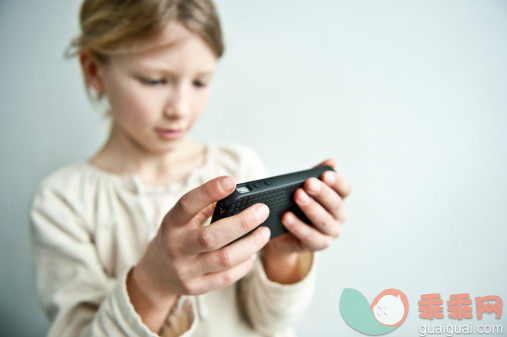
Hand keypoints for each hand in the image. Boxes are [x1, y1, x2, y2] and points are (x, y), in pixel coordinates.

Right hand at [127, 176, 270, 330]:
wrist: (156, 273)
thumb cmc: (177, 237)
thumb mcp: (181, 219)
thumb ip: (204, 207)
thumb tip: (237, 194)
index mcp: (171, 224)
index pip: (187, 205)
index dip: (208, 191)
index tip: (231, 181)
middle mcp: (176, 247)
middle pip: (212, 236)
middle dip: (242, 222)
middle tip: (262, 210)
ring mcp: (185, 270)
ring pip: (224, 259)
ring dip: (250, 244)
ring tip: (264, 233)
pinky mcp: (195, 288)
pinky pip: (226, 278)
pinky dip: (244, 265)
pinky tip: (252, 253)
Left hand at [265, 158, 350, 256]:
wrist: (282, 233)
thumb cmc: (295, 206)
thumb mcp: (303, 188)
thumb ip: (315, 174)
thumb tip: (332, 161)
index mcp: (337, 199)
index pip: (345, 189)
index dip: (337, 182)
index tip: (325, 174)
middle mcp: (338, 216)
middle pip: (335, 204)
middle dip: (321, 193)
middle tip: (308, 184)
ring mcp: (330, 232)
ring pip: (324, 221)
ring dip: (311, 208)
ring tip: (297, 197)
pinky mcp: (318, 245)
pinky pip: (310, 236)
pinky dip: (298, 226)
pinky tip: (287, 217)